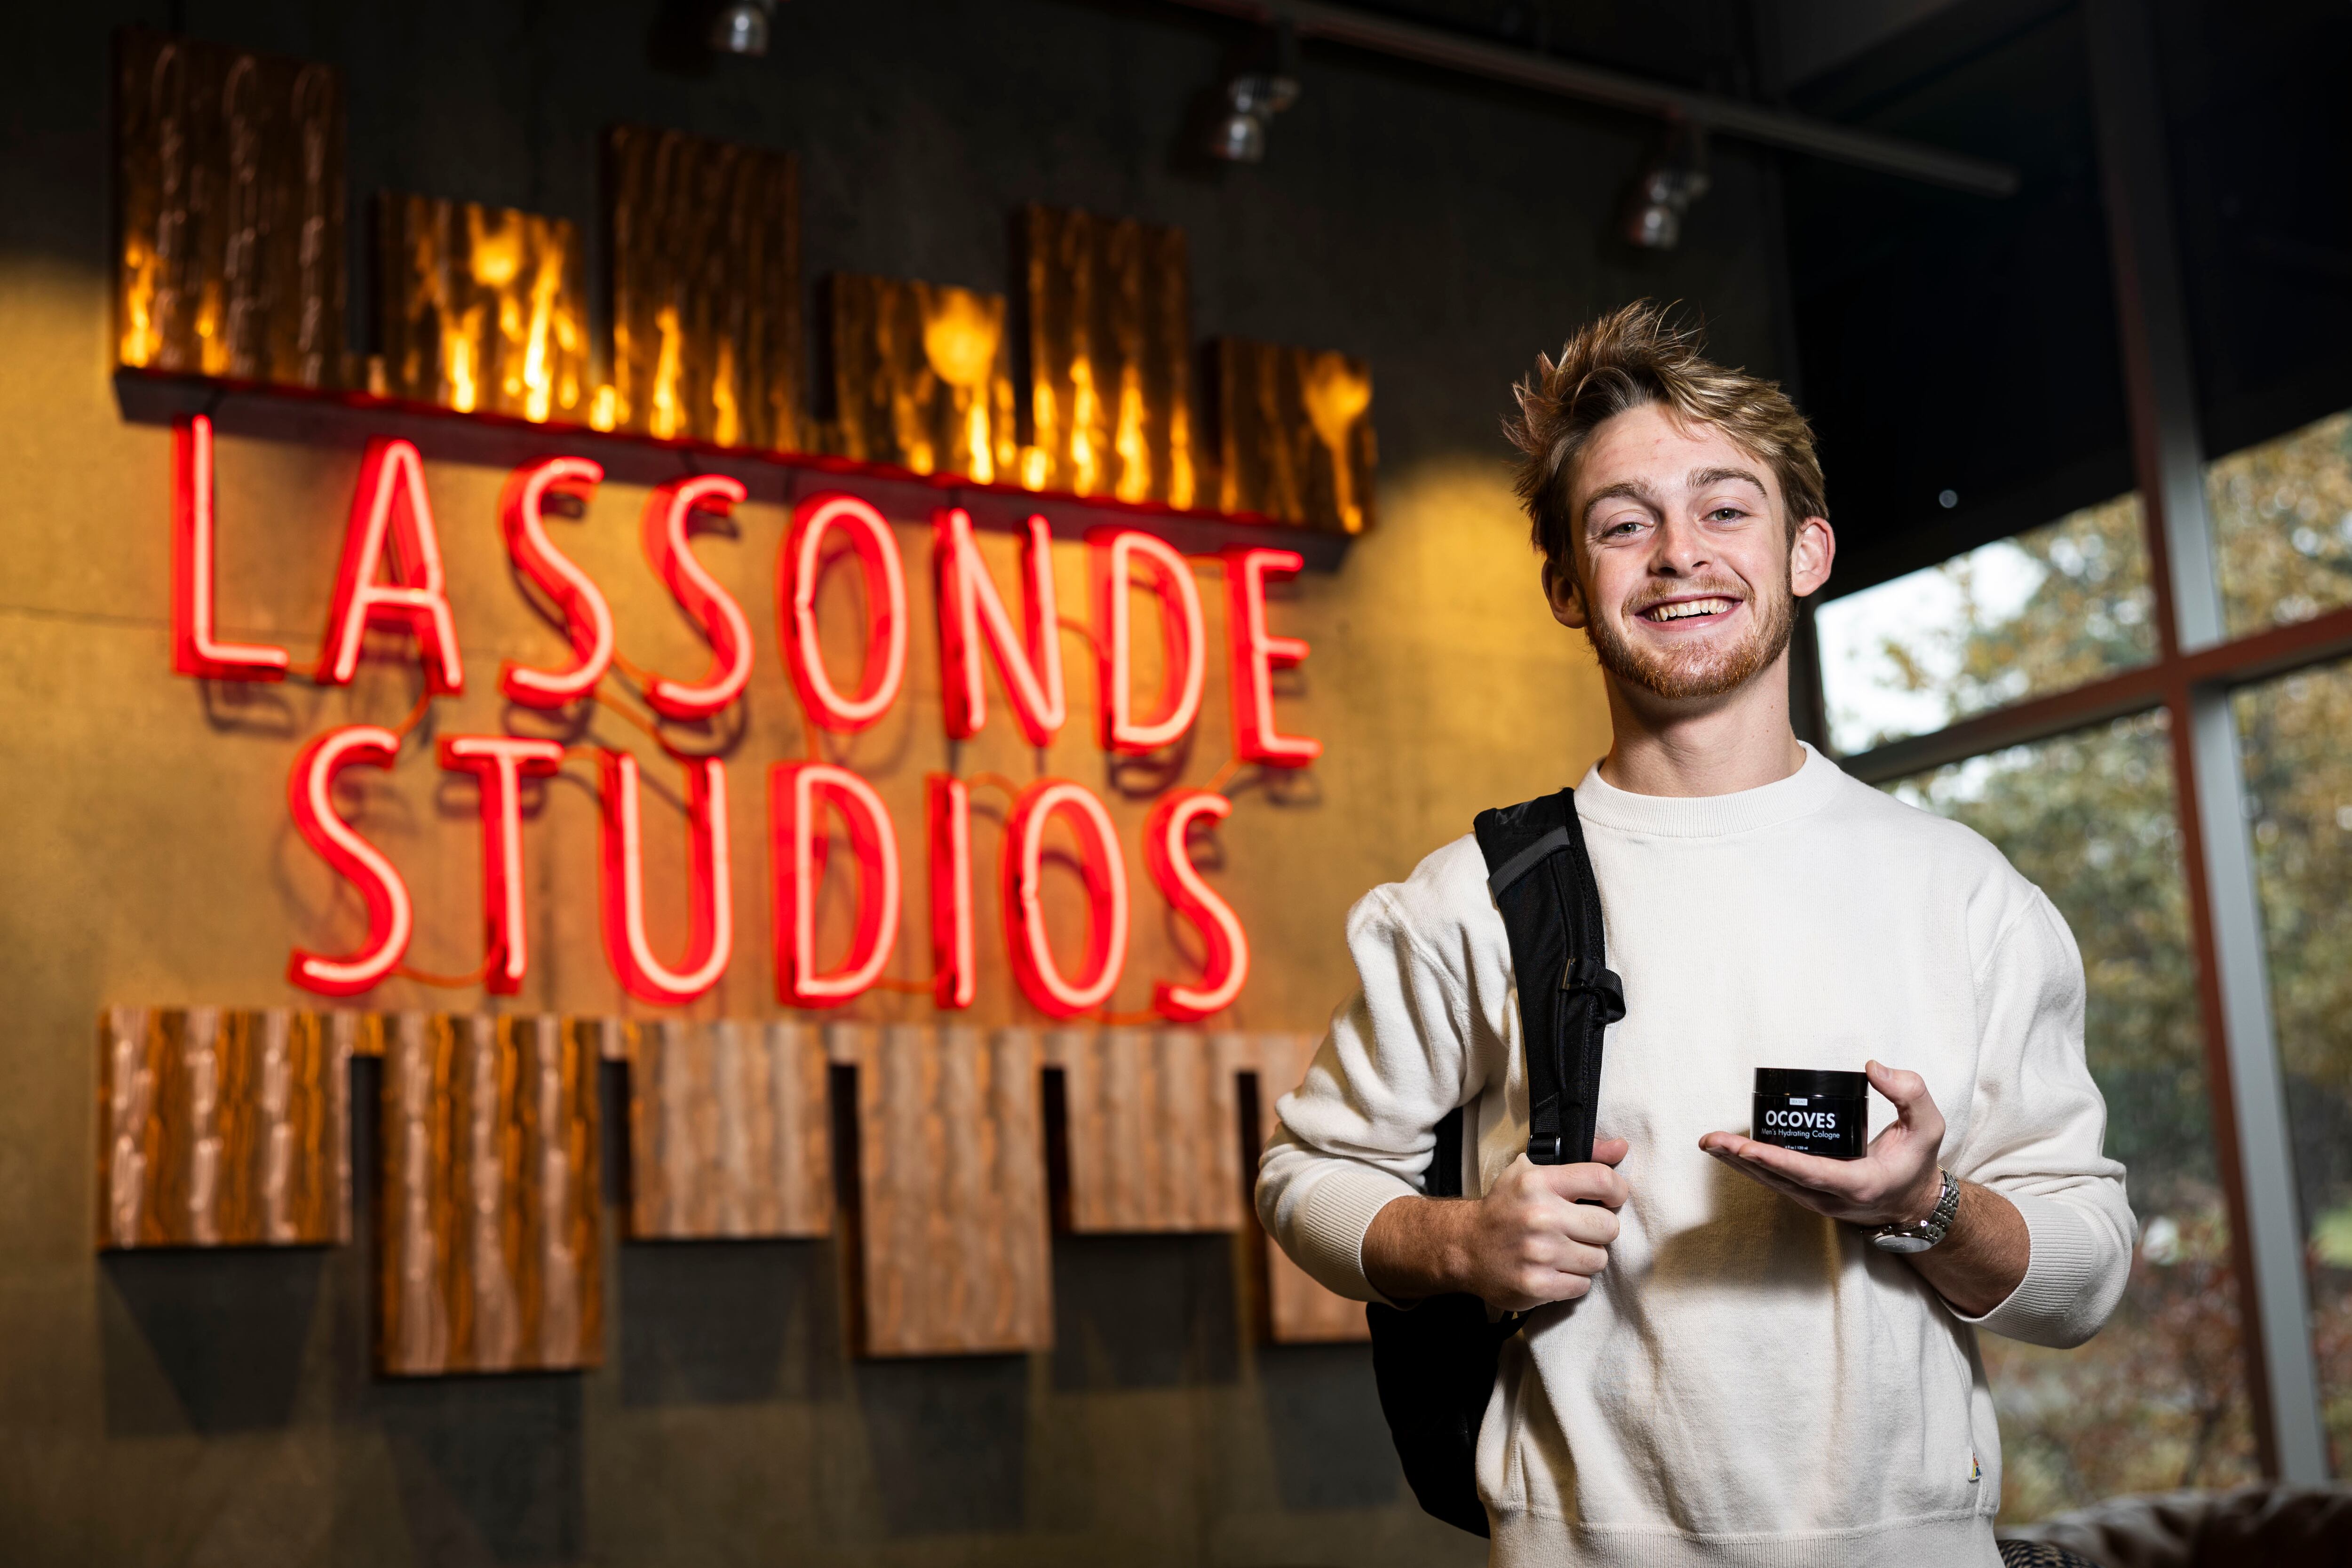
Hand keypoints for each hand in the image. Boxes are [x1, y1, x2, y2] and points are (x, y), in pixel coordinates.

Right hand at [1362, 1138, 1629, 1311]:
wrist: (1465, 1246)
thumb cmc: (1505, 1208)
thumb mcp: (1533, 1173)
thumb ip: (1582, 1159)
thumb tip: (1621, 1147)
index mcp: (1538, 1181)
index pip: (1603, 1180)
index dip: (1616, 1192)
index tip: (1609, 1200)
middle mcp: (1539, 1215)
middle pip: (1608, 1227)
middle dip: (1598, 1230)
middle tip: (1579, 1230)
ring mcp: (1538, 1253)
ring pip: (1599, 1259)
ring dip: (1586, 1257)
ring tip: (1564, 1251)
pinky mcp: (1537, 1284)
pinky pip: (1582, 1285)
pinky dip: (1572, 1280)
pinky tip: (1554, 1269)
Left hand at [1698, 1060, 1943, 1227]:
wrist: (1914, 1203)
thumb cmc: (1917, 1163)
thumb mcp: (1929, 1126)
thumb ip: (1910, 1093)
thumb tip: (1873, 1068)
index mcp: (1859, 1184)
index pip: (1810, 1172)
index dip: (1775, 1161)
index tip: (1745, 1148)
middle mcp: (1832, 1198)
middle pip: (1779, 1179)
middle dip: (1741, 1159)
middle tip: (1710, 1140)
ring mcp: (1818, 1201)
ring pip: (1771, 1183)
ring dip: (1738, 1163)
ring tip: (1709, 1142)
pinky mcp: (1810, 1197)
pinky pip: (1775, 1182)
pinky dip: (1750, 1167)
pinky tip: (1728, 1151)